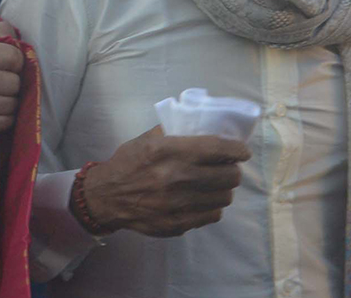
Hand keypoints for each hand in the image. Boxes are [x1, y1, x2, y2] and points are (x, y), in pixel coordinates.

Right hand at [80, 126, 249, 237]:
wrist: (107, 196)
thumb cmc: (129, 162)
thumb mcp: (148, 139)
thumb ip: (175, 132)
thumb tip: (204, 127)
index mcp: (170, 151)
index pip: (217, 149)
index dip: (237, 150)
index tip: (242, 151)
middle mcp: (177, 177)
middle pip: (227, 176)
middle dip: (232, 170)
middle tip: (228, 167)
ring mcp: (178, 204)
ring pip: (223, 197)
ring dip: (223, 189)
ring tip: (216, 184)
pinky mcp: (178, 224)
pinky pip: (212, 215)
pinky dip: (212, 206)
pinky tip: (204, 199)